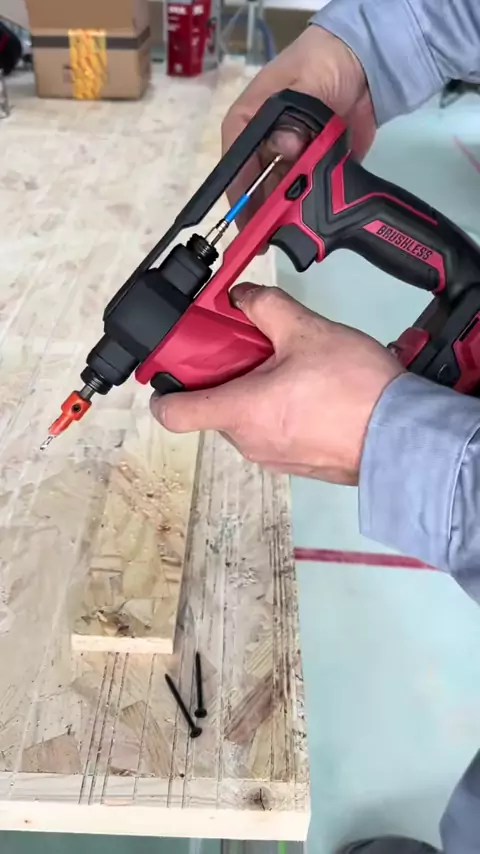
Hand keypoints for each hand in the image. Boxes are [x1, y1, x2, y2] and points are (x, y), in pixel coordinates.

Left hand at [150, 286, 403, 484]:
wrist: (404, 435)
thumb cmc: (357, 390)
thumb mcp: (307, 330)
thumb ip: (265, 307)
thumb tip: (241, 297)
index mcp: (241, 412)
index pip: (172, 414)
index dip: (163, 390)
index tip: (174, 369)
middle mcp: (250, 442)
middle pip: (214, 407)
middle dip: (227, 377)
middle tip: (253, 349)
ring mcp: (273, 457)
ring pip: (245, 419)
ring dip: (257, 392)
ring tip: (292, 367)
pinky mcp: (296, 462)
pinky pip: (272, 432)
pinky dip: (279, 410)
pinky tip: (311, 390)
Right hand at [222, 25, 375, 229]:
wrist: (364, 61)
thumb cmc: (321, 63)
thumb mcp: (303, 83)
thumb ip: (292, 117)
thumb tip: (285, 148)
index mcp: (249, 122)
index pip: (234, 162)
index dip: (237, 192)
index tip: (243, 218)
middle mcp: (265, 145)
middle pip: (257, 186)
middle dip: (262, 211)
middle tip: (268, 237)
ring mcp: (290, 158)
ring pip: (282, 193)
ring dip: (287, 209)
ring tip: (293, 230)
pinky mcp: (314, 167)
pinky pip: (308, 191)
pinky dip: (310, 204)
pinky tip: (313, 219)